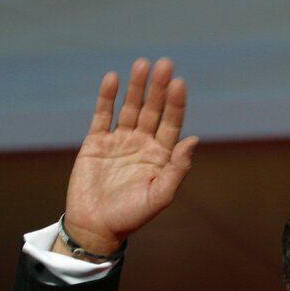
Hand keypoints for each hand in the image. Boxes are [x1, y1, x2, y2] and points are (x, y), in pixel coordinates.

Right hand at [58, 58, 198, 257]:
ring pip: (130, 107)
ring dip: (136, 87)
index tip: (179, 83)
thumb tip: (193, 141)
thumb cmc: (131, 216)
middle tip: (165, 64)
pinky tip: (113, 78)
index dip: (175, 103)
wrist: (96, 226)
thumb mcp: (160, 196)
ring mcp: (119, 141)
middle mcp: (142, 144)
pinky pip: (102, 115)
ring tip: (142, 64)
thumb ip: (177, 169)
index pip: (171, 123)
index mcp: (161, 156)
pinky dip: (107, 97)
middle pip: (153, 110)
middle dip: (158, 88)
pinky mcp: (96, 142)